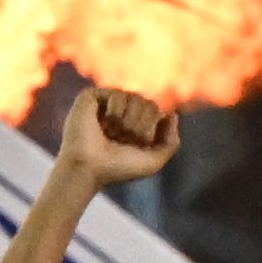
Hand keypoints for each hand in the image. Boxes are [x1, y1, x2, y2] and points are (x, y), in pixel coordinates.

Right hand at [53, 85, 180, 189]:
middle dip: (140, 125)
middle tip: (122, 138)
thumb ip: (171, 142)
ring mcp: (106, 103)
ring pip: (135, 97)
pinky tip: (101, 122)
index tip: (136, 144)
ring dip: (127, 120)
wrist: (90, 168)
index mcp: (134, 125)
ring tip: (111, 132)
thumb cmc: (119, 168)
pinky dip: (114, 111)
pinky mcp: (91, 96)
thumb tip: (172, 115)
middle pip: (149, 103)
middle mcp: (121, 112)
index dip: (150, 129)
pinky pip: (118, 94)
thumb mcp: (154, 161)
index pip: (157, 111)